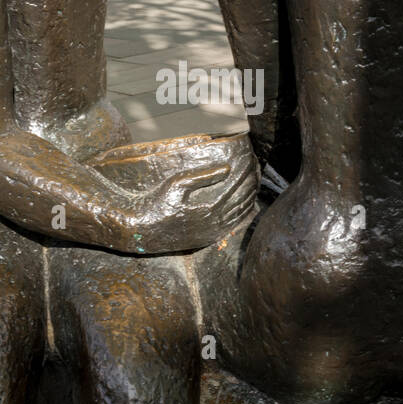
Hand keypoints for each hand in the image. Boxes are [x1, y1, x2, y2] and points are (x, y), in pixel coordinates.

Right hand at [126, 158, 257, 253]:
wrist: (144, 232)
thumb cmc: (158, 204)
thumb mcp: (178, 185)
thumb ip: (203, 177)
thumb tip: (227, 169)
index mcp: (210, 209)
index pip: (237, 190)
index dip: (246, 176)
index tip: (253, 164)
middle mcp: (215, 224)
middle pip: (242, 202)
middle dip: (252, 185)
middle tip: (258, 171)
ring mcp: (212, 234)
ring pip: (240, 215)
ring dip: (249, 199)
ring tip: (255, 184)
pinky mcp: (207, 240)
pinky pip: (232, 227)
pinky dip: (242, 215)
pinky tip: (246, 206)